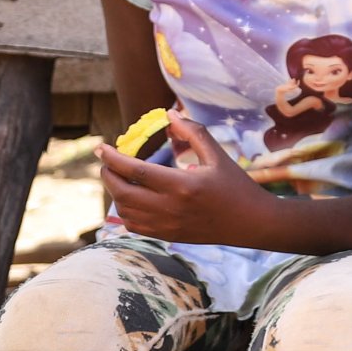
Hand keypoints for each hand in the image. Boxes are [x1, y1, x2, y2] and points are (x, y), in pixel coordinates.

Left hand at [97, 111, 273, 245]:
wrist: (252, 222)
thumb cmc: (237, 186)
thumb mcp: (218, 156)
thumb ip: (193, 133)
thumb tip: (169, 114)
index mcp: (183, 184)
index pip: (135, 170)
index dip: (113, 158)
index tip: (100, 147)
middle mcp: (170, 207)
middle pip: (122, 193)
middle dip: (108, 175)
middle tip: (106, 163)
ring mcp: (167, 225)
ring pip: (124, 211)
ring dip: (116, 192)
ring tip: (119, 178)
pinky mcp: (167, 236)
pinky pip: (134, 226)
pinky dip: (125, 211)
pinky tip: (132, 199)